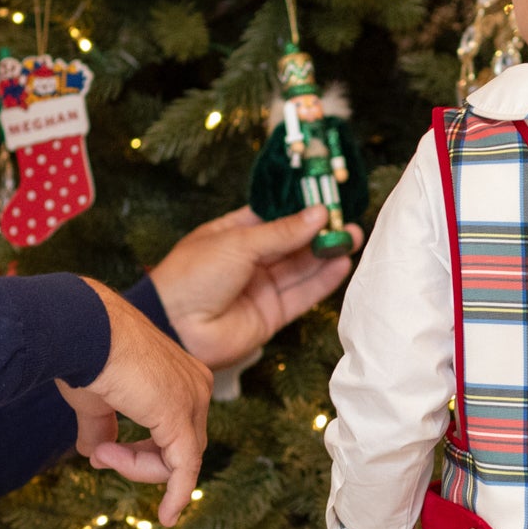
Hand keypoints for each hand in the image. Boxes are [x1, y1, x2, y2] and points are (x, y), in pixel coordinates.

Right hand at [64, 282, 212, 524]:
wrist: (78, 330)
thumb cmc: (84, 354)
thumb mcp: (97, 398)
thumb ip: (103, 428)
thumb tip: (97, 455)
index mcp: (183, 377)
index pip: (175, 430)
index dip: (142, 451)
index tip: (104, 455)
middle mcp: (197, 386)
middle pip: (182, 447)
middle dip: (139, 461)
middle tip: (101, 457)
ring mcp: (192, 401)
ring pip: (180, 460)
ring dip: (137, 468)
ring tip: (101, 455)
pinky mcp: (180, 418)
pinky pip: (184, 468)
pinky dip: (176, 494)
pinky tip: (167, 517)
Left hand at [146, 205, 354, 370]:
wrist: (176, 328)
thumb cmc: (192, 276)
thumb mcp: (238, 243)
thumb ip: (283, 232)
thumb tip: (318, 214)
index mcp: (232, 235)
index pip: (273, 218)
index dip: (299, 210)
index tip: (327, 199)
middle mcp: (249, 261)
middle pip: (292, 244)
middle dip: (319, 233)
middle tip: (346, 221)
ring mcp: (261, 288)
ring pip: (301, 269)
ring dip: (326, 255)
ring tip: (351, 238)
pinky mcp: (272, 314)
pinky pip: (303, 295)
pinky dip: (323, 281)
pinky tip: (341, 264)